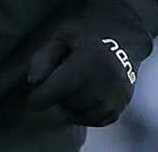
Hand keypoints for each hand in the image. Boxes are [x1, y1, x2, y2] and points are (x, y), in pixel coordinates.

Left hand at [25, 18, 151, 126]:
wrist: (124, 39)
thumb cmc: (85, 37)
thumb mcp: (61, 37)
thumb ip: (43, 57)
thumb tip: (33, 82)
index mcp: (86, 62)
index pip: (52, 92)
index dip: (38, 97)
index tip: (34, 97)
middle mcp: (103, 81)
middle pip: (65, 105)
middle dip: (58, 97)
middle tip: (63, 81)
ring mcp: (115, 96)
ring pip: (79, 115)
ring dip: (72, 106)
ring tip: (76, 87)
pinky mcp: (121, 106)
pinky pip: (94, 120)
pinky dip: (87, 112)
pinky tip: (87, 96)